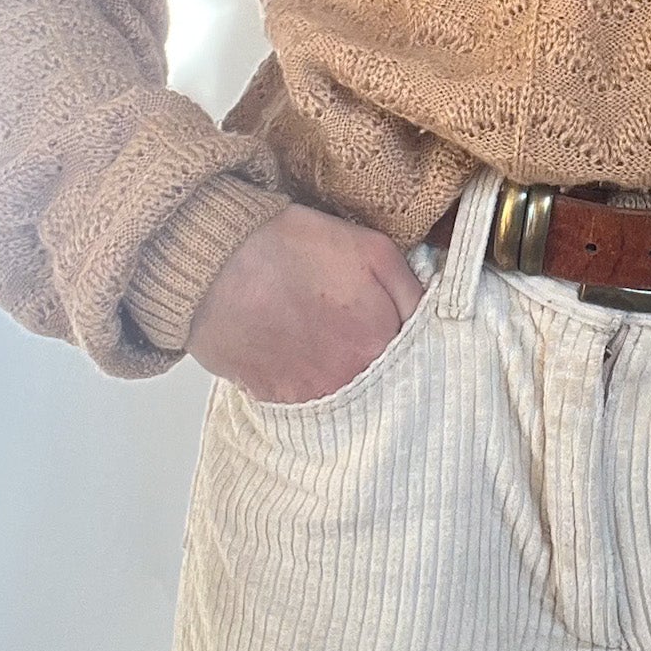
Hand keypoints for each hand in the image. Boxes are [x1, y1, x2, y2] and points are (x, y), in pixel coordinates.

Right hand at [185, 204, 425, 403]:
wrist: (218, 261)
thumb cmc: (294, 247)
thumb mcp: (374, 250)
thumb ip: (414, 291)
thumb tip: (432, 318)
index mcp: (381, 343)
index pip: (419, 361)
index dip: (412, 344)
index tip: (401, 332)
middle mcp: (350, 381)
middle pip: (384, 385)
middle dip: (382, 363)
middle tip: (363, 335)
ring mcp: (311, 397)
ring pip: (348, 397)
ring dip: (347, 377)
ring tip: (329, 342)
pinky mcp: (275, 401)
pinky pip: (310, 402)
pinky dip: (311, 382)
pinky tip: (303, 353)